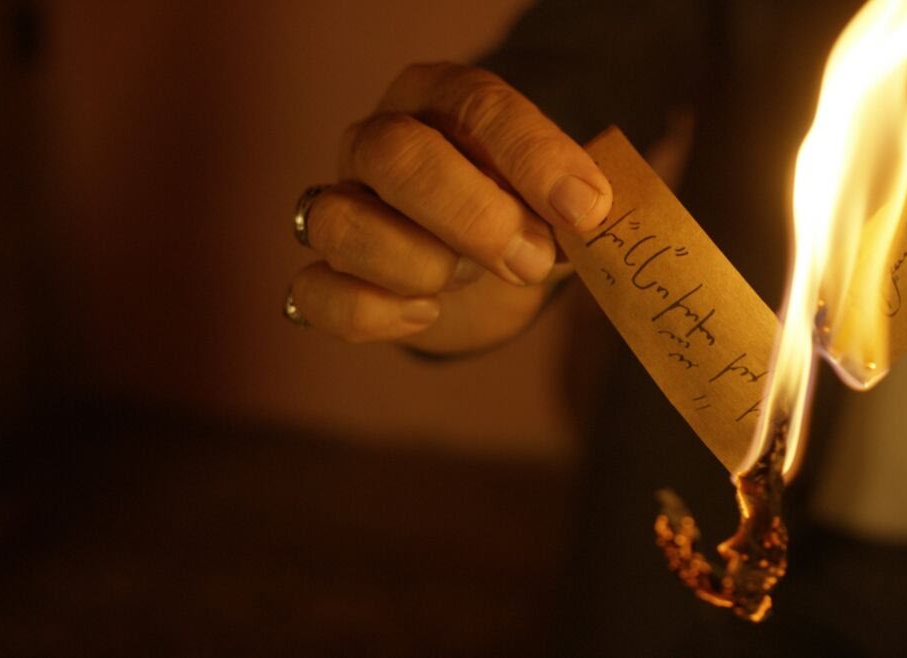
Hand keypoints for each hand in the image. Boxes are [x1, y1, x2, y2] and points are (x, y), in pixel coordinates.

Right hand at [288, 63, 611, 353]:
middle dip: (472, 217)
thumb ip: (572, 203)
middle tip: (532, 260)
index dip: (532, 157)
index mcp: (441, 100)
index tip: (584, 210)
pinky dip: (374, 312)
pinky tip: (427, 314)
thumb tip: (590, 216)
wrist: (487, 275)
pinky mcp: (324, 275)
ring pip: (339, 222)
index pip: (476, 105)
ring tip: (469, 280)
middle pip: (394, 155)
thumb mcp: (556, 203)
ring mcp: (341, 205)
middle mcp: (377, 142)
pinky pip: (315, 293)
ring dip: (418, 264)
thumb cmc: (523, 220)